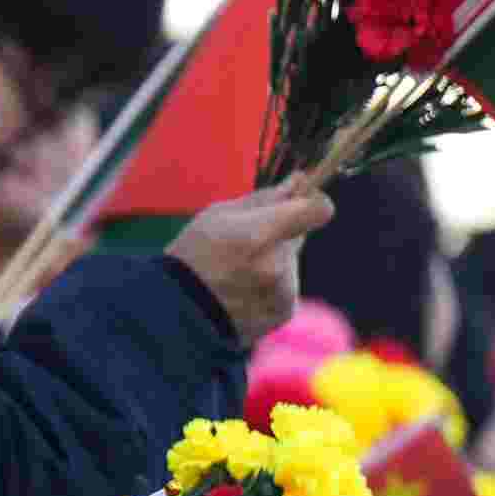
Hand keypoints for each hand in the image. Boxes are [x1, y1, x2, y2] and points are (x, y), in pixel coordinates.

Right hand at [163, 180, 337, 346]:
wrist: (177, 314)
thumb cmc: (192, 256)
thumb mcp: (218, 215)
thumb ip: (263, 199)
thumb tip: (296, 182)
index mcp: (262, 233)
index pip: (317, 210)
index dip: (313, 201)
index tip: (299, 201)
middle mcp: (278, 263)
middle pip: (298, 235)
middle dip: (279, 233)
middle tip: (245, 242)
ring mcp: (284, 290)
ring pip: (290, 261)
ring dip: (272, 260)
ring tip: (236, 272)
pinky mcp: (284, 311)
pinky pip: (286, 286)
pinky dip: (270, 285)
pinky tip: (242, 290)